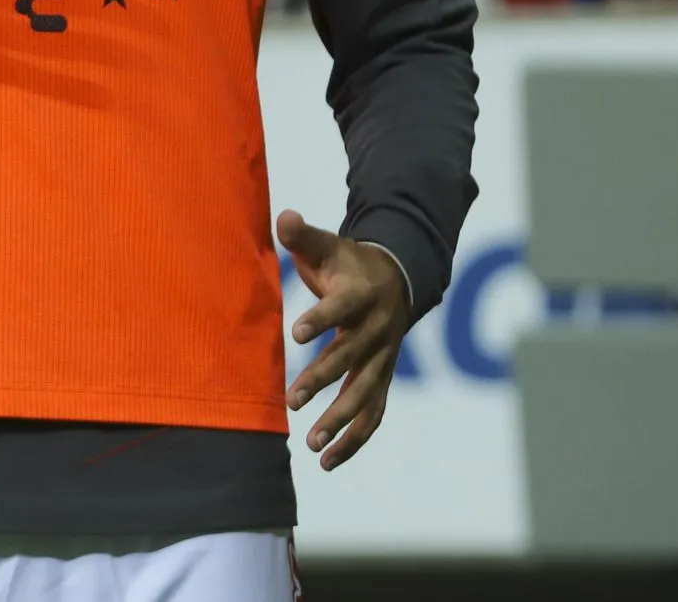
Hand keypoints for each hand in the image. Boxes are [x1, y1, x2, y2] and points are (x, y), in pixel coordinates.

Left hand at [278, 209, 412, 471]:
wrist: (395, 279)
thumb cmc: (347, 262)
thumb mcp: (327, 245)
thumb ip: (302, 234)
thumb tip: (283, 216)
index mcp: (360, 295)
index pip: (340, 308)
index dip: (320, 319)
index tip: (295, 332)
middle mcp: (376, 331)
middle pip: (350, 358)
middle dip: (323, 379)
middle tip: (293, 401)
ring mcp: (383, 359)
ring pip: (366, 395)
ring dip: (341, 421)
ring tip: (312, 444)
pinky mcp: (382, 379)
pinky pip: (374, 414)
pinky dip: (355, 440)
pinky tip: (329, 461)